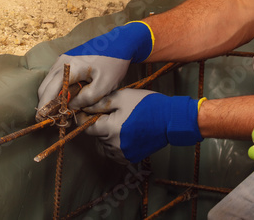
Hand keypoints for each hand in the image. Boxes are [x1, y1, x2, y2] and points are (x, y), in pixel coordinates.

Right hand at [36, 21, 153, 110]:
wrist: (119, 46)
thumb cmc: (113, 65)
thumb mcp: (104, 86)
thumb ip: (86, 99)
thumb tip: (70, 107)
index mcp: (70, 68)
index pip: (49, 91)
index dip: (45, 108)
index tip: (46, 121)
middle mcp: (61, 63)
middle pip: (44, 88)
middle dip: (47, 105)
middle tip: (55, 120)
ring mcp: (62, 61)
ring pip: (48, 84)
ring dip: (50, 98)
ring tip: (60, 112)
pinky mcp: (65, 63)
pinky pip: (54, 80)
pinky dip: (56, 92)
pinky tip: (65, 101)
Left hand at [81, 89, 202, 163]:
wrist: (170, 119)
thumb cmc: (147, 105)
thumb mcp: (122, 97)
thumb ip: (100, 103)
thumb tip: (83, 106)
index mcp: (110, 129)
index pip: (86, 127)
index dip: (84, 118)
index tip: (87, 111)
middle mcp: (114, 145)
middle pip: (97, 135)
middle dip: (100, 124)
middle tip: (112, 112)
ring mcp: (123, 153)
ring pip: (106, 144)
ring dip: (108, 134)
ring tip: (121, 121)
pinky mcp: (131, 157)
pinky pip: (116, 152)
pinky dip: (116, 144)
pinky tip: (126, 132)